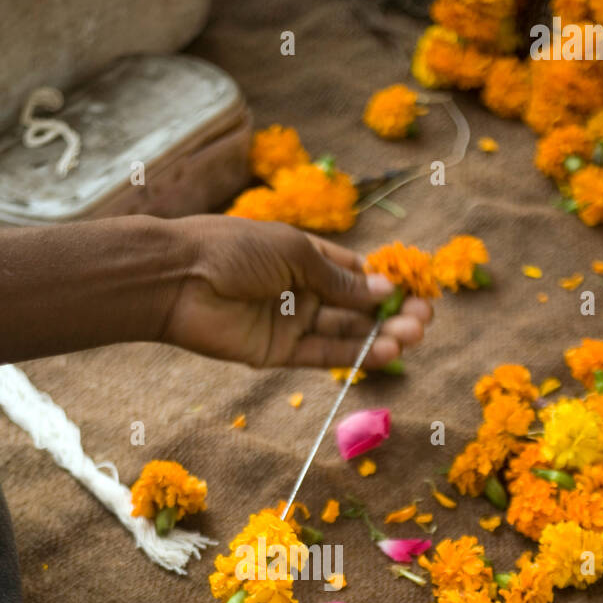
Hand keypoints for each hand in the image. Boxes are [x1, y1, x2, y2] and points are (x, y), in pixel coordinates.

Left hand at [158, 214, 431, 368]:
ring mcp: (290, 321)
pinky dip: (353, 354)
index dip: (388, 284)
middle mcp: (301, 289)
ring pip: (345, 331)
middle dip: (392, 313)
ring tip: (412, 337)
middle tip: (423, 321)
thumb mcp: (294, 253)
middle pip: (356, 305)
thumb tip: (386, 291)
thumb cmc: (233, 249)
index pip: (356, 273)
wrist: (178, 278)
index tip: (419, 291)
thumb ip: (339, 279)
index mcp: (305, 255)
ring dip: (381, 335)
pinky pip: (322, 354)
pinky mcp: (277, 352)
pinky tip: (385, 352)